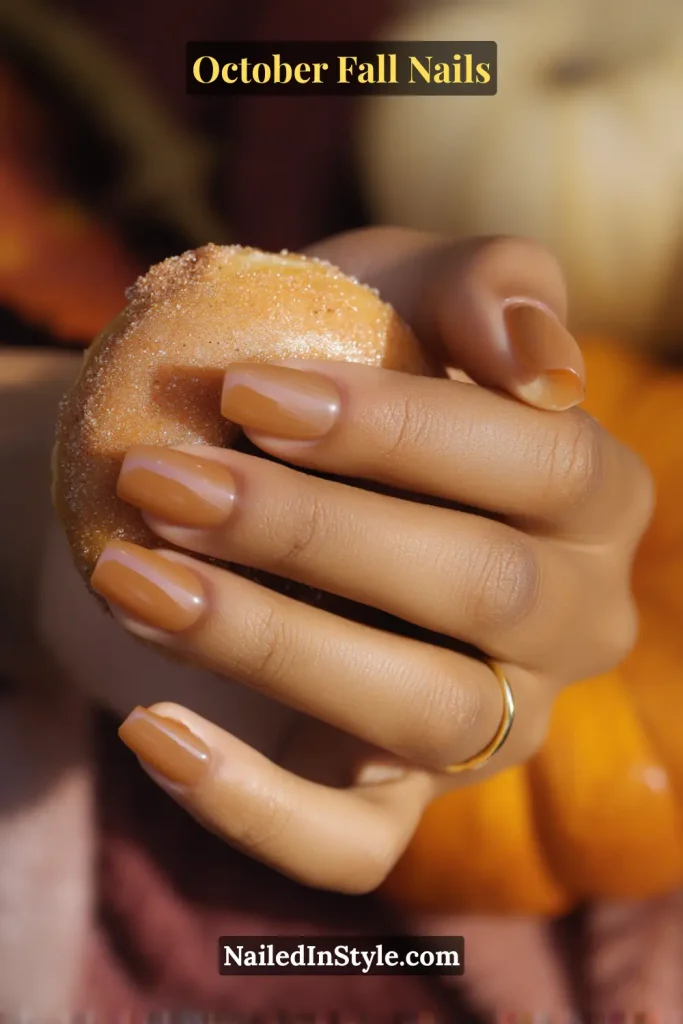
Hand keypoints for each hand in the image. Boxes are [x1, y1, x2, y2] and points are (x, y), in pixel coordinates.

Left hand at [90, 228, 652, 893]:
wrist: (215, 457)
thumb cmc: (318, 364)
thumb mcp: (394, 289)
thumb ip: (488, 285)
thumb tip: (548, 366)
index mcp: (591, 495)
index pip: (545, 466)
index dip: (403, 430)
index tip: (248, 391)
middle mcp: (566, 620)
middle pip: (486, 591)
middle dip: (315, 531)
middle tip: (166, 479)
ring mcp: (488, 724)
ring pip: (422, 713)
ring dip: (270, 642)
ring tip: (137, 576)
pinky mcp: (389, 799)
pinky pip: (351, 844)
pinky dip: (252, 803)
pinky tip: (152, 729)